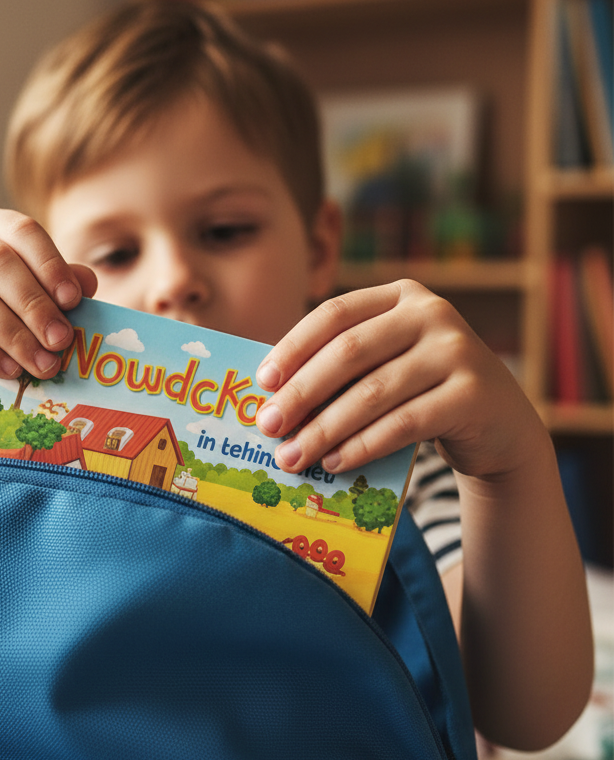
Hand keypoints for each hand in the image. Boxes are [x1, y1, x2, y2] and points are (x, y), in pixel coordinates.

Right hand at [0, 204, 96, 388]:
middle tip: (61, 341)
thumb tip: (89, 283)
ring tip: (41, 364)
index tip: (74, 300)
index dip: (50, 264)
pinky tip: (8, 369)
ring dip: (13, 334)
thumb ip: (51, 285)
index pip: (21, 231)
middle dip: (35, 305)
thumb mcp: (19, 297)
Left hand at [254, 280, 544, 480]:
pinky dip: (363, 445)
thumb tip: (269, 398)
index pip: (335, 313)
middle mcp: (433, 313)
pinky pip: (404, 423)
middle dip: (301, 393)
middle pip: (350, 352)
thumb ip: (341, 368)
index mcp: (401, 296)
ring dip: (325, 429)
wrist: (498, 424)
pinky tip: (335, 462)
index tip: (262, 381)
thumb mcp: (385, 366)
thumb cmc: (421, 392)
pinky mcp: (472, 395)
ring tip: (293, 456)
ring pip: (374, 393)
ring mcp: (457, 351)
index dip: (294, 346)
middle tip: (268, 427)